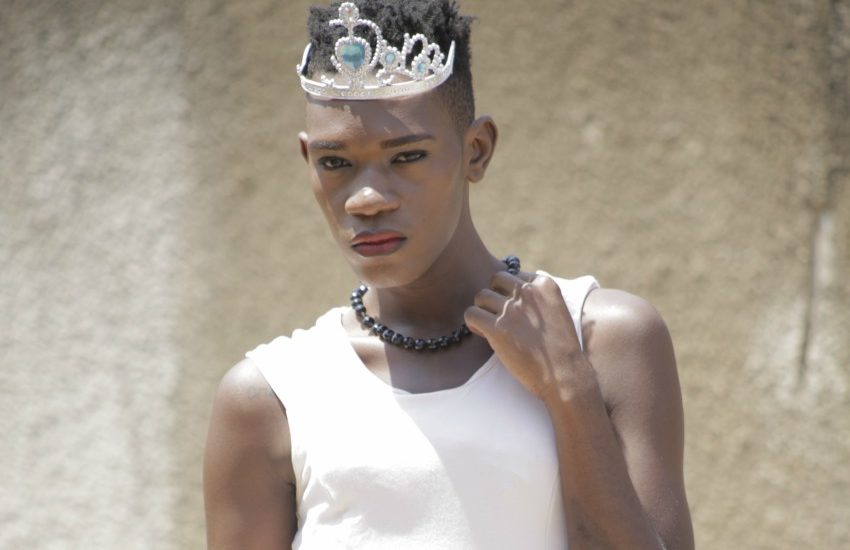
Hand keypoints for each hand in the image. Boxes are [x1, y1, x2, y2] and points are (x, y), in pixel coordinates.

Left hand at [464, 271, 594, 401]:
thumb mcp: (558, 311)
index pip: (514, 275)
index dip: (509, 292)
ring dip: (482, 309)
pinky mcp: (497, 327)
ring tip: (488, 326)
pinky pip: (471, 313)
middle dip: (494, 295)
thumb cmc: (561, 348)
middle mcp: (527, 291)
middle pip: (495, 280)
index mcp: (544, 284)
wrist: (564, 374)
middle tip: (497, 314)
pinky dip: (472, 322)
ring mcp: (511, 308)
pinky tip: (482, 333)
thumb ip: (539, 298)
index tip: (514, 310)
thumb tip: (517, 291)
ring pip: (481, 295)